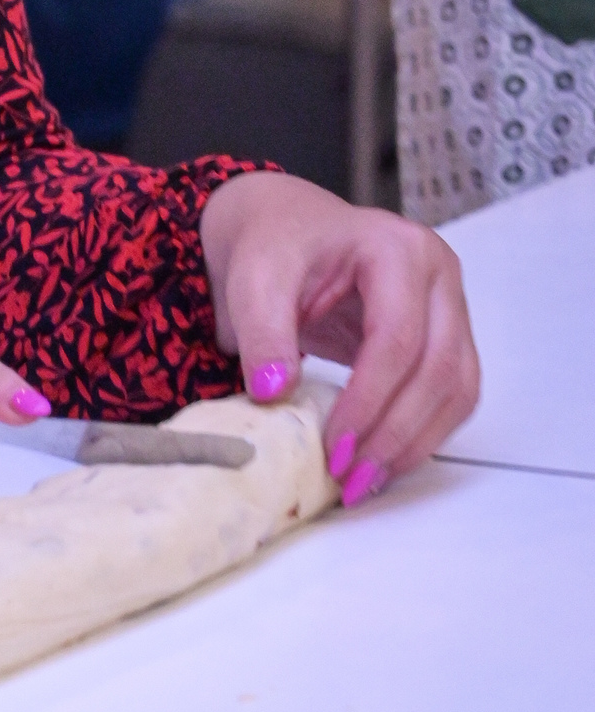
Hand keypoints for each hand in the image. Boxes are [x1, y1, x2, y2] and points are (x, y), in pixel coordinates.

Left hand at [199, 172, 478, 503]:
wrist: (284, 230)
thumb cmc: (274, 246)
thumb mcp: (254, 279)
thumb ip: (263, 332)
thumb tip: (275, 393)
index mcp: (397, 248)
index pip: (397, 337)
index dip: (369, 400)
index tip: (334, 446)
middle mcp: (439, 275)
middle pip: (438, 368)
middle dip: (395, 432)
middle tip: (351, 478)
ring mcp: (450, 306)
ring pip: (457, 388)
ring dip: (415, 442)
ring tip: (366, 481)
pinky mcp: (447, 337)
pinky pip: (451, 394)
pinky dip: (423, 433)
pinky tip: (384, 460)